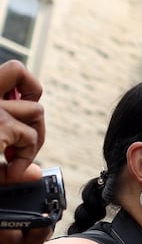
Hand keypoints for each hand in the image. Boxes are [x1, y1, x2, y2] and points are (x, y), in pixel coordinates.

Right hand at [0, 60, 43, 179]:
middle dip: (31, 101)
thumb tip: (35, 173)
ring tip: (16, 158)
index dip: (20, 85)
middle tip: (23, 135)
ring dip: (33, 137)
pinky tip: (12, 171)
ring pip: (34, 110)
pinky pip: (30, 137)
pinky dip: (28, 155)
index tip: (16, 105)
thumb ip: (4, 155)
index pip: (8, 71)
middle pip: (17, 71)